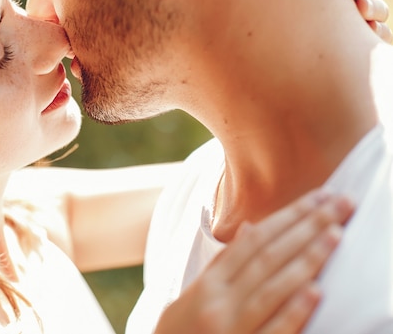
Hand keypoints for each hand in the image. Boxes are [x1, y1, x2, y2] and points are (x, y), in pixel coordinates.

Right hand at [153, 190, 354, 333]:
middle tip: (339, 203)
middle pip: (268, 257)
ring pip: (272, 288)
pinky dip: (293, 311)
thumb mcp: (194, 294)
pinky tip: (315, 291)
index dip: (287, 217)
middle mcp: (219, 301)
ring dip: (307, 260)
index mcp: (208, 284)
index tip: (317, 198)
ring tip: (335, 235)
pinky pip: (272, 331)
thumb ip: (223, 263)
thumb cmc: (180, 332)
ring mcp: (231, 328)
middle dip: (306, 228)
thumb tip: (250, 228)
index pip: (253, 242)